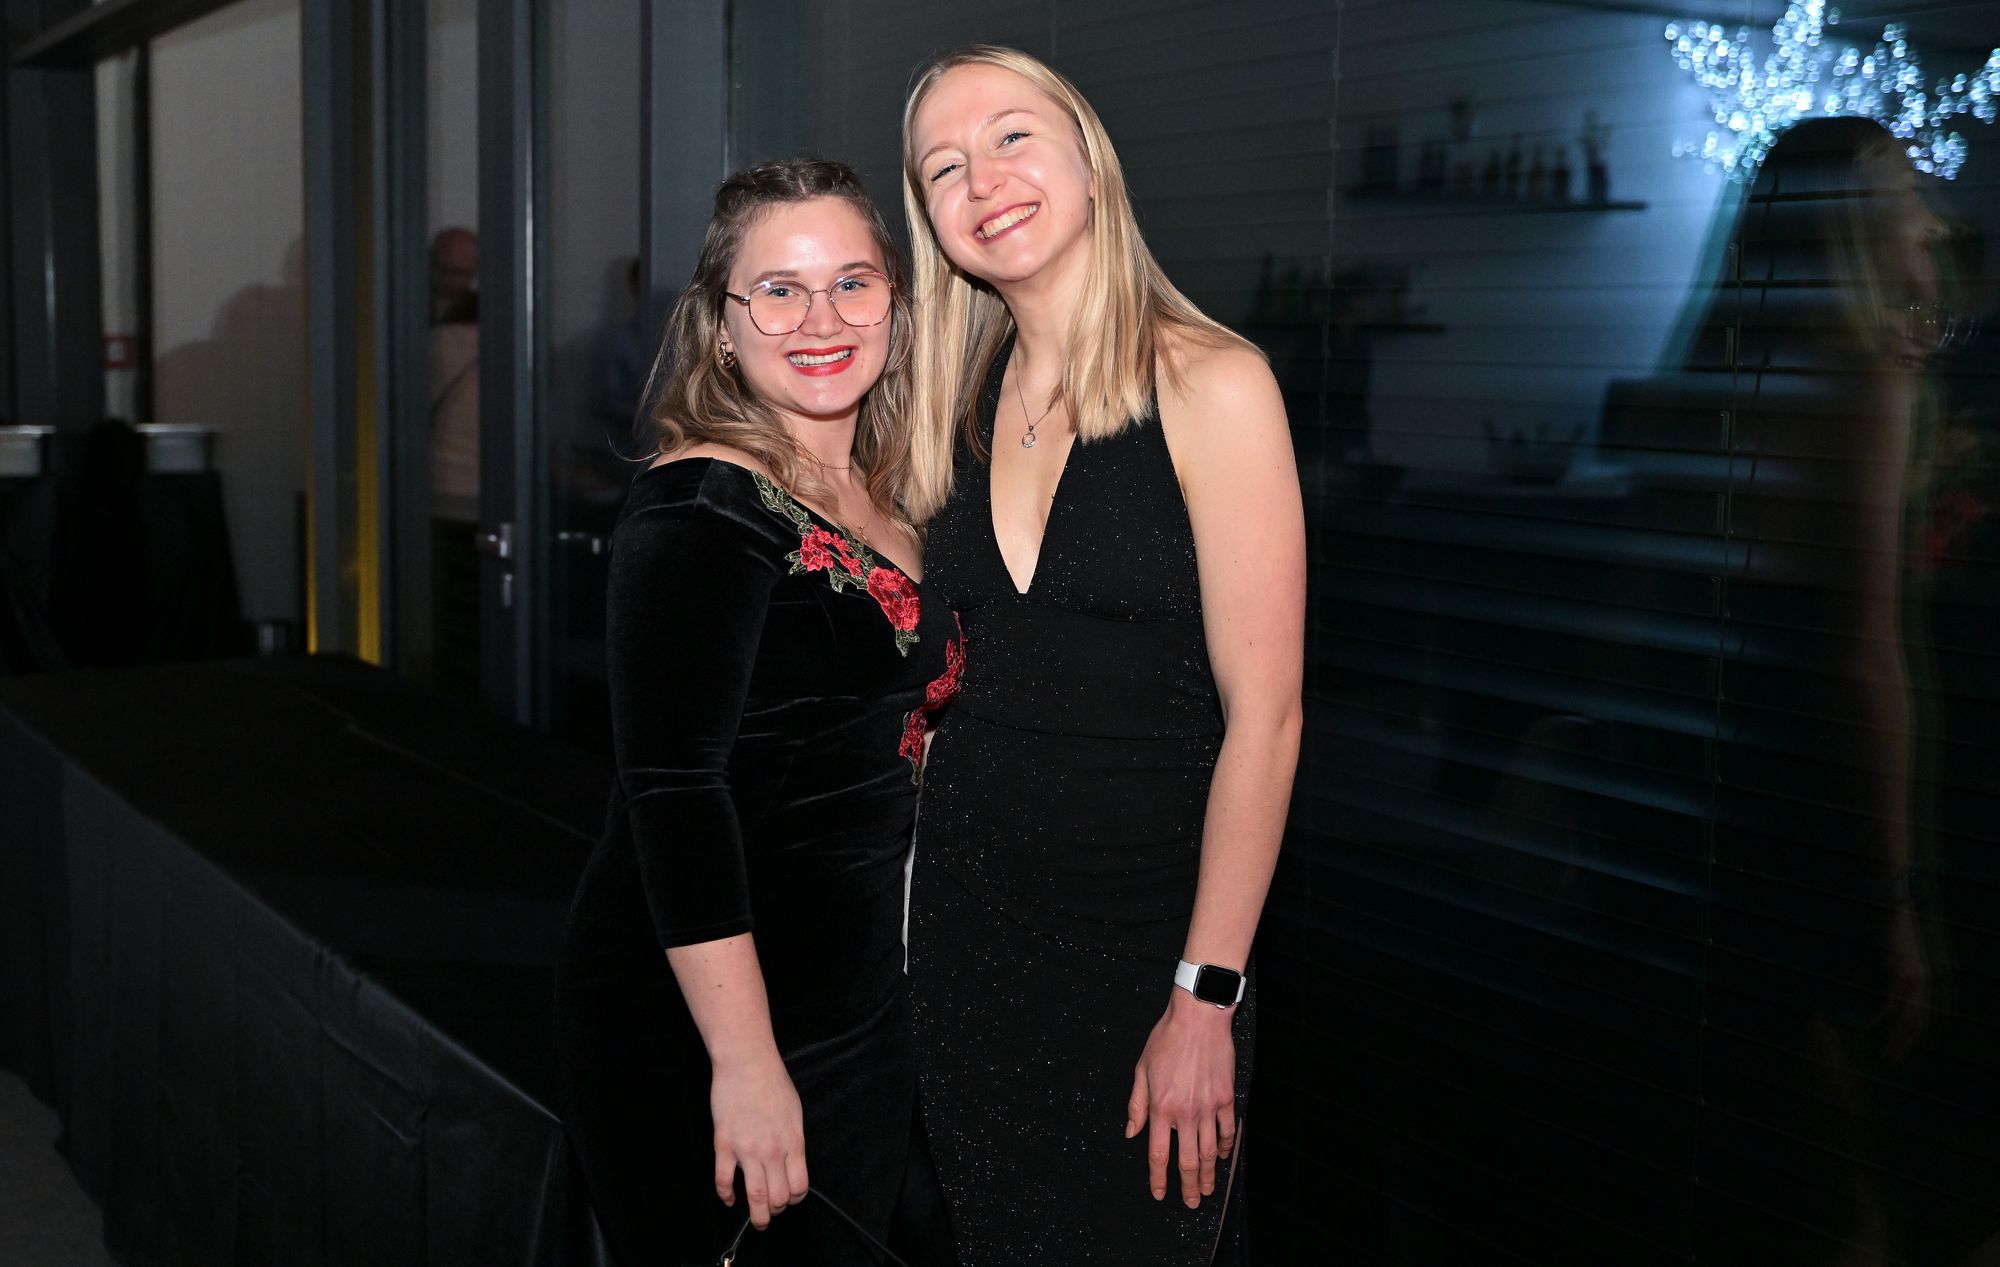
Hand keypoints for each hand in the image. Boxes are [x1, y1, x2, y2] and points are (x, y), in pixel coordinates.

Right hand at [709, 1050, 808, 1229]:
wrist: (747, 1063)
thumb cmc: (773, 1082)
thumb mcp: (795, 1112)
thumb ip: (793, 1139)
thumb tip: (791, 1161)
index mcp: (793, 1141)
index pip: (800, 1186)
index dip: (796, 1199)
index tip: (791, 1199)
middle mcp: (772, 1150)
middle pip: (778, 1196)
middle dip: (777, 1211)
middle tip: (773, 1213)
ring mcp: (747, 1149)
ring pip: (754, 1196)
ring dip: (757, 1214)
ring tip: (758, 1221)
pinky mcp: (724, 1144)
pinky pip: (724, 1179)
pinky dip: (726, 1195)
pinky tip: (729, 1199)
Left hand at [1125, 989, 1236, 1207]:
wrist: (1198, 1017)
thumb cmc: (1167, 1039)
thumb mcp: (1142, 1069)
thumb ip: (1137, 1105)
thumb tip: (1131, 1132)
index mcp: (1161, 1107)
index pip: (1158, 1154)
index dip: (1158, 1179)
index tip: (1160, 1194)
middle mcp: (1185, 1113)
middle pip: (1188, 1161)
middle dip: (1188, 1186)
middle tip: (1190, 1202)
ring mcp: (1208, 1107)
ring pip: (1210, 1152)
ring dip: (1209, 1174)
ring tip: (1207, 1190)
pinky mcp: (1226, 1098)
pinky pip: (1227, 1130)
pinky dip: (1225, 1147)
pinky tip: (1222, 1157)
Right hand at [1867, 900, 1929, 1063]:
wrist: (1892, 906)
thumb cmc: (1889, 925)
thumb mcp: (1894, 952)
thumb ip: (1891, 969)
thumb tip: (1879, 985)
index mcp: (1923, 978)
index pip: (1922, 1015)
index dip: (1911, 1035)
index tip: (1899, 1048)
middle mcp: (1922, 982)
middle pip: (1916, 1022)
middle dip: (1904, 1044)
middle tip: (1890, 1059)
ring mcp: (1912, 979)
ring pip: (1904, 1018)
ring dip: (1892, 1038)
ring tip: (1880, 1052)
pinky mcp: (1898, 974)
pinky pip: (1887, 1004)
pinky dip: (1876, 1019)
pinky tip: (1864, 1027)